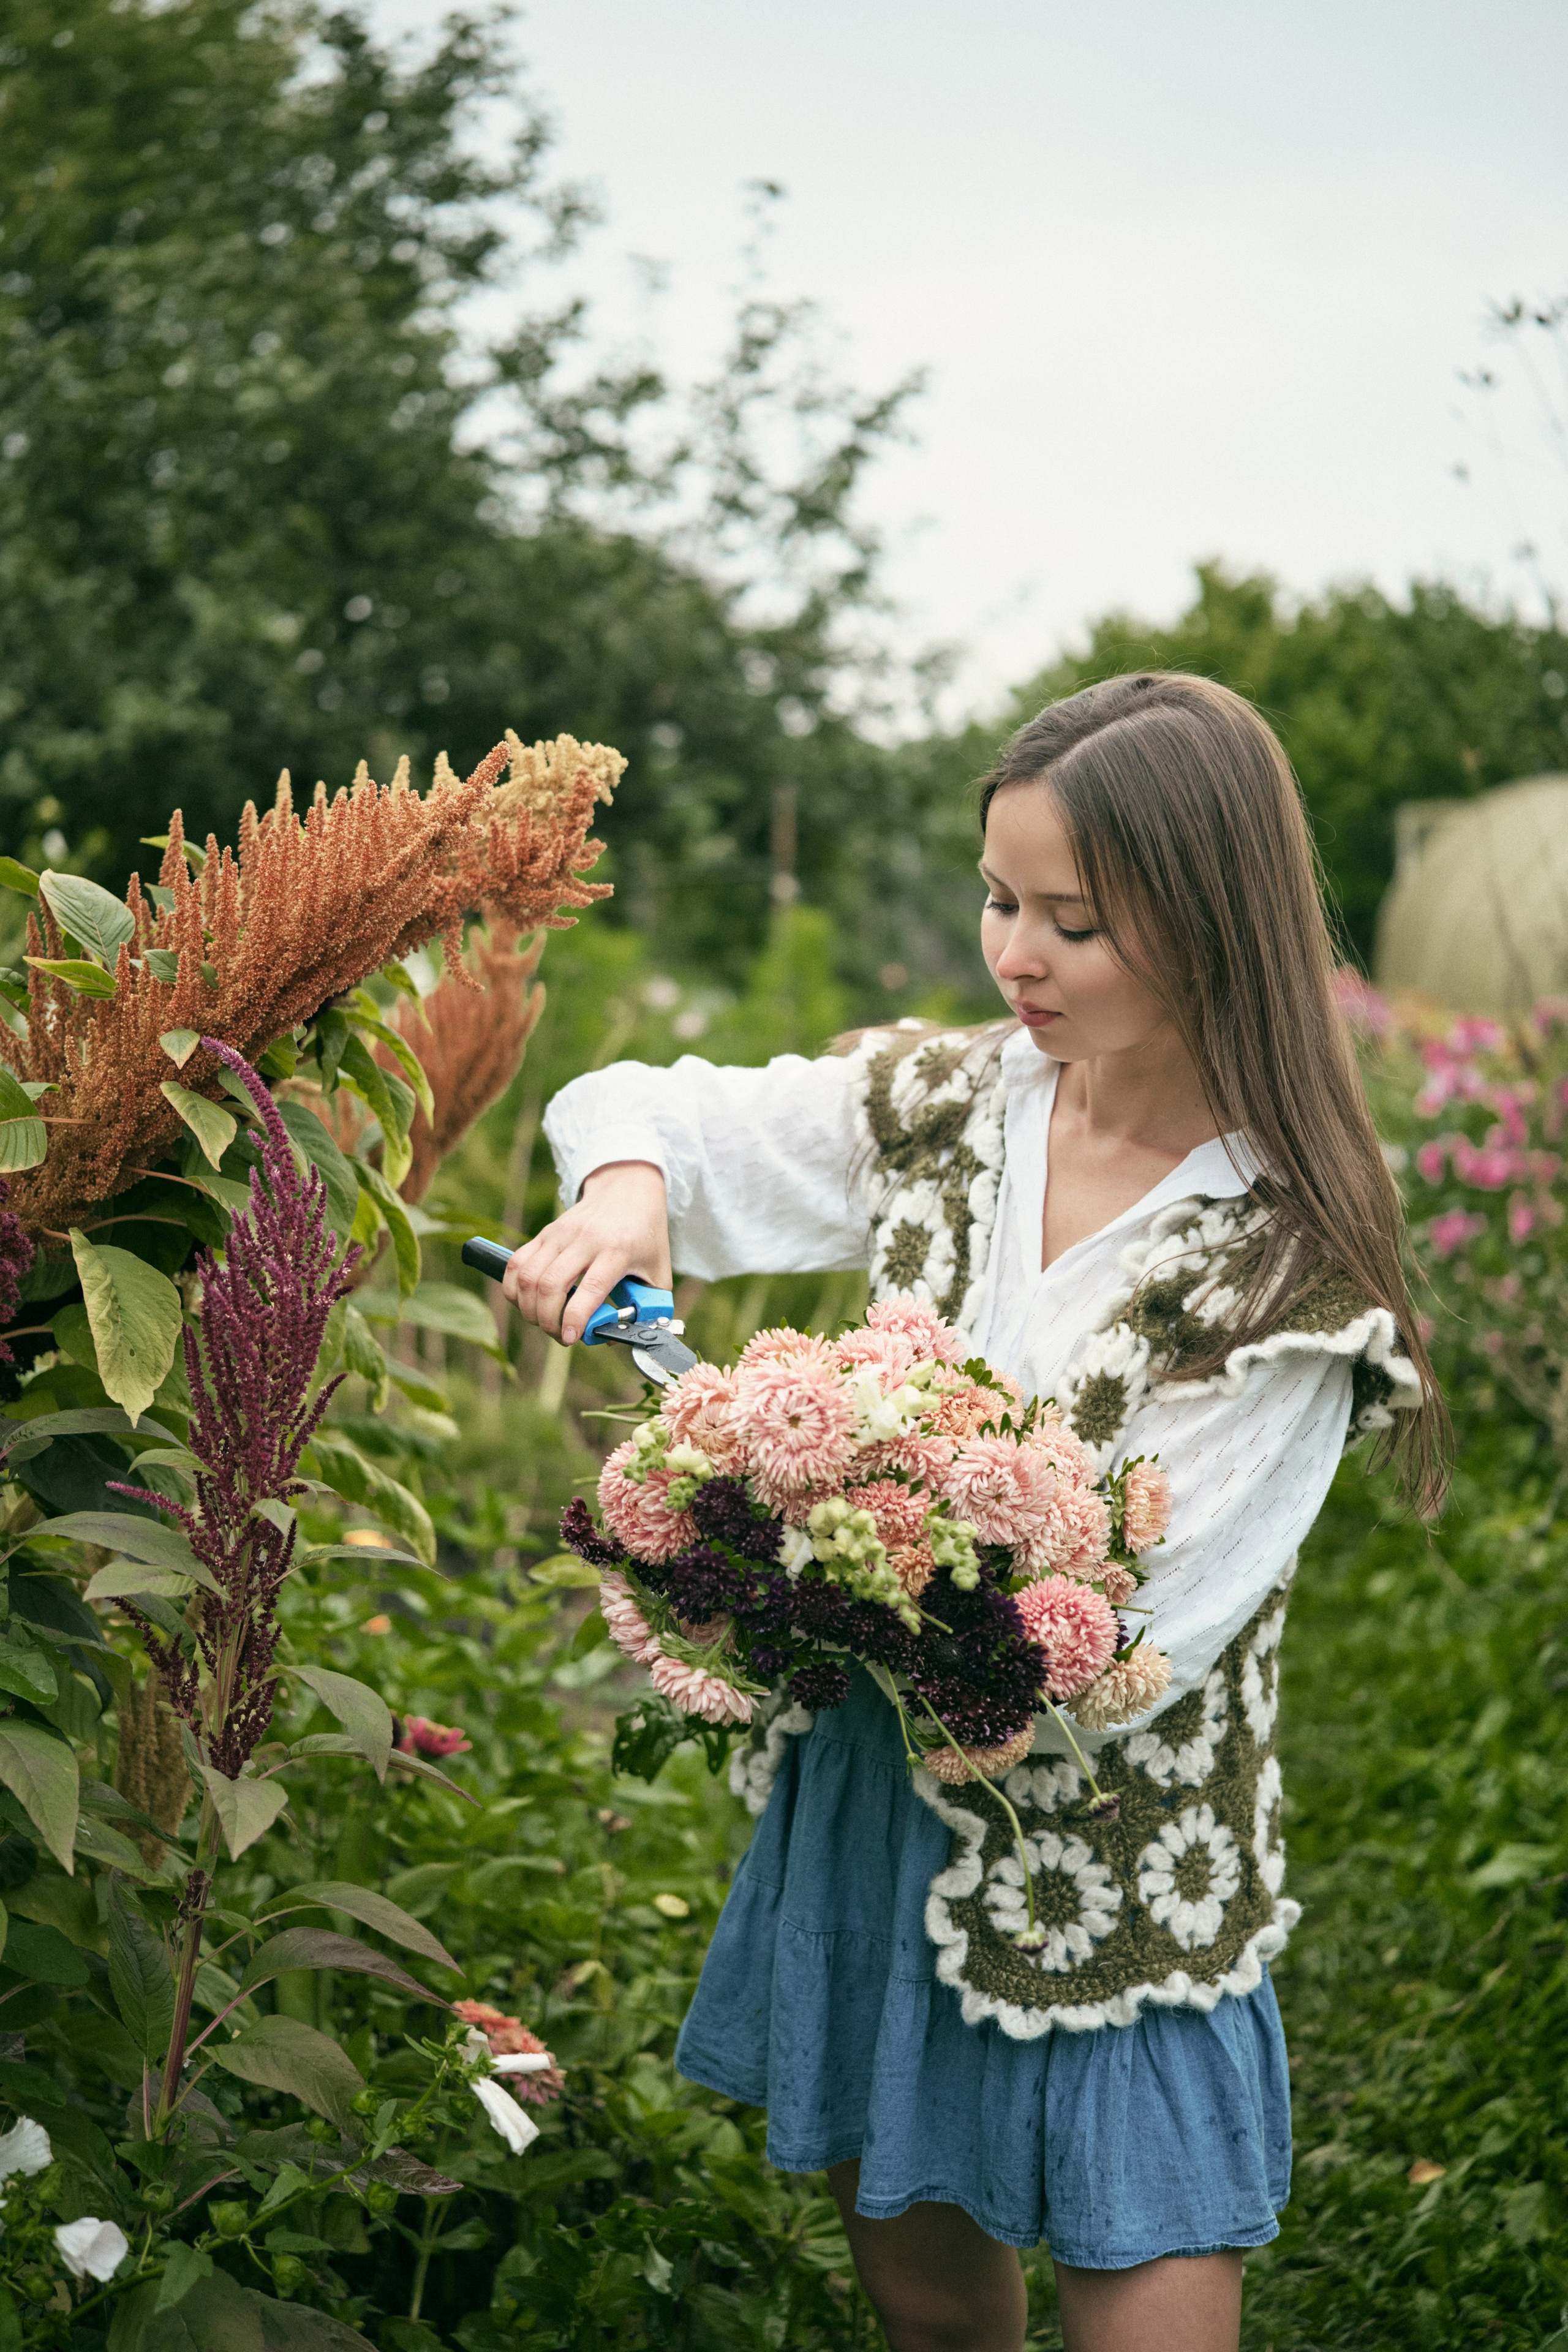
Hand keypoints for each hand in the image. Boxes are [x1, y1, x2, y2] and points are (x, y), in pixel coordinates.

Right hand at [500, 1162, 671, 1345]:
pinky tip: (527, 1301)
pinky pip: (516, 1263)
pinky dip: (514, 1289)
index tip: (570, 1338)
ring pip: (527, 1276)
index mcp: (617, 1251)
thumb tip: (624, 1338)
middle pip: (550, 1285)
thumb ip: (649, 1307)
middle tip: (559, 1333)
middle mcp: (585, 1240)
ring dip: (528, 1308)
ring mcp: (560, 1234)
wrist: (628, 1189)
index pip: (590, 1289)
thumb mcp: (659, 1271)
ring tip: (544, 1320)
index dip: (574, 1318)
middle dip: (547, 1320)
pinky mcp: (545, 1233)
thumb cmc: (646, 1236)